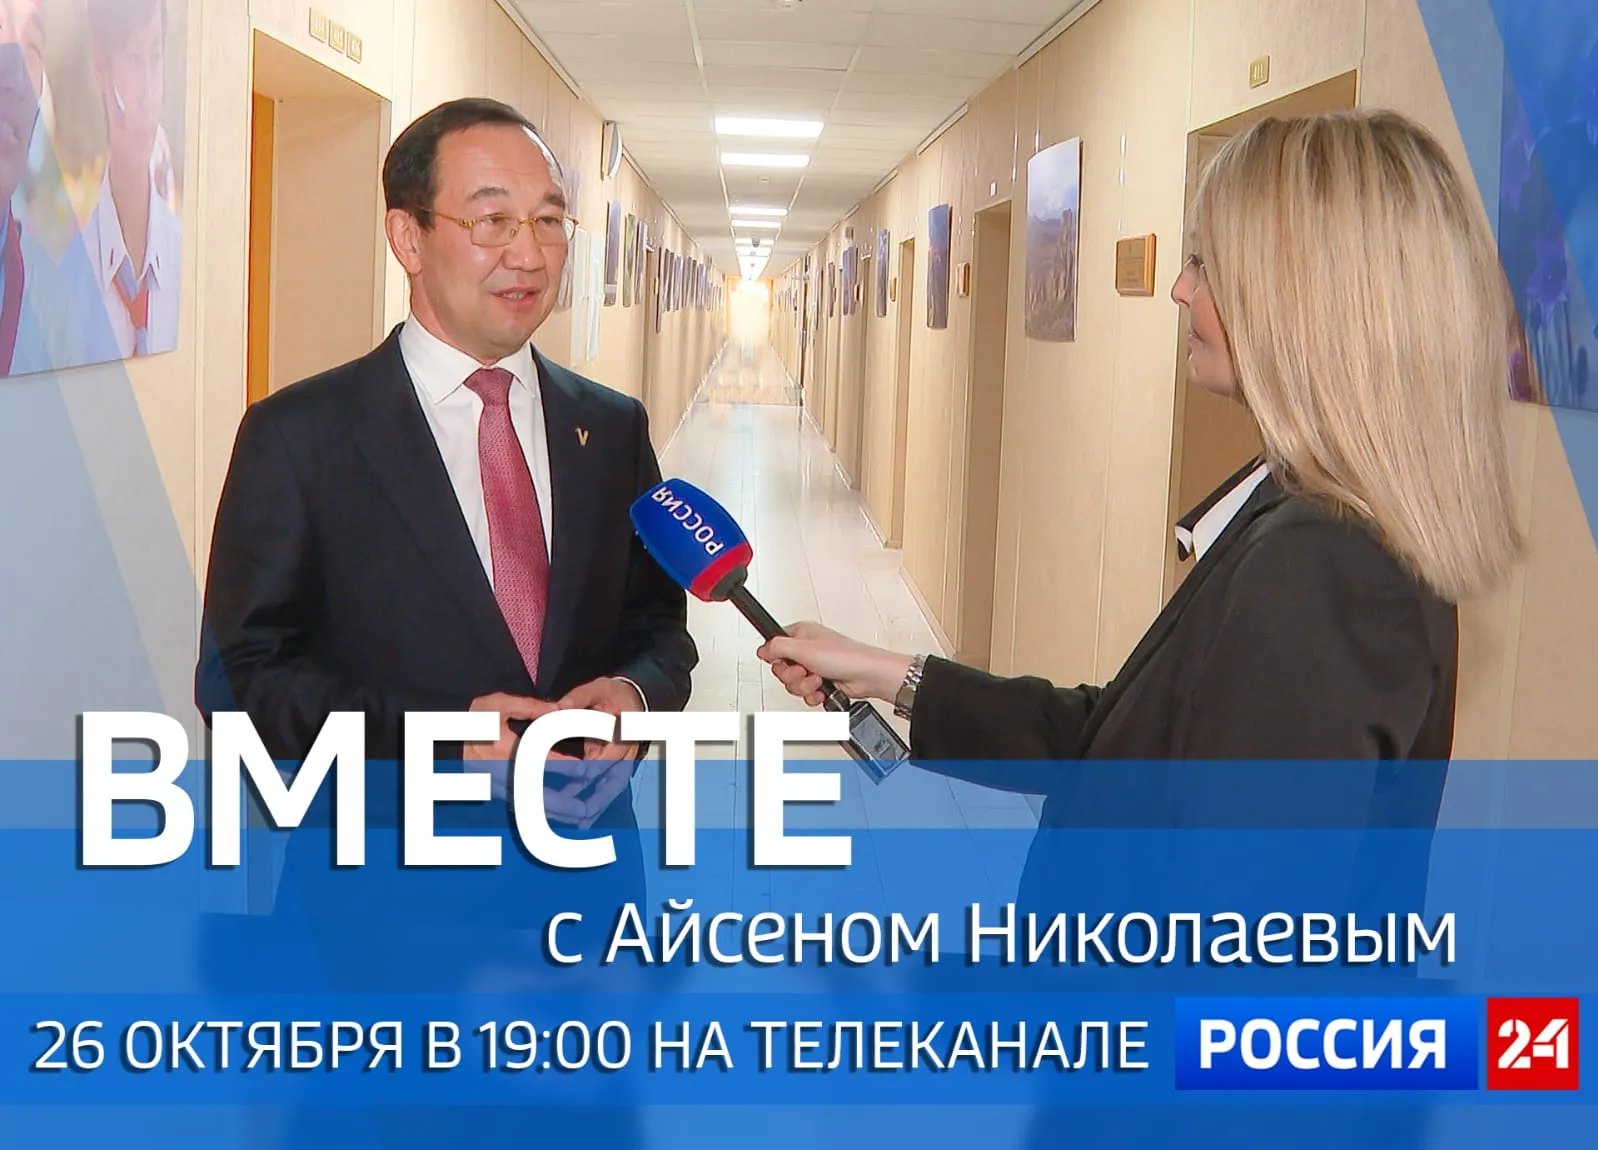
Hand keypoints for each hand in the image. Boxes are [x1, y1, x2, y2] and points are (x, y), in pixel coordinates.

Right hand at [462, 692, 587, 810]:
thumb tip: (558, 709)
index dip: (567, 768)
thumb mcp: (498, 704)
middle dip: (563, 803)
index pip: (543, 762)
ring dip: (555, 813)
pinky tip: (559, 817)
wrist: (447, 738)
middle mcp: (502, 774)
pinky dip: (541, 813)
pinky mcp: (496, 793)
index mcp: (505, 751)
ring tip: (580, 819)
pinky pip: (522, 807)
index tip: (587, 771)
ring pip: (530, 807)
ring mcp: (498, 787)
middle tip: (586, 808)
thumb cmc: (474, 719)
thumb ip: (529, 706)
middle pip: (537, 795)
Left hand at [556, 677, 646, 828]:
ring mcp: (624, 761)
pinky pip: (608, 787)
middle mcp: (626, 751)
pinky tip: (585, 818)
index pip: (605, 757)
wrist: (635, 698)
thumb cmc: (615, 694)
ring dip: (597, 806)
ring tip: (581, 823)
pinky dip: (598, 803)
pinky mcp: (617, 767)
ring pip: (612, 788)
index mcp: (622, 733)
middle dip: (597, 799)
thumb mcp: (599, 688)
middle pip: (614, 781)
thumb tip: (560, 707)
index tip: (572, 778)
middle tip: (581, 815)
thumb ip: (580, 698)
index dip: (588, 769)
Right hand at [756, 622, 912, 705]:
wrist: (867, 675)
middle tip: (804, 671)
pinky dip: (812, 695)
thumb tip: (762, 649)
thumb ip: (776, 647)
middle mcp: (807, 650)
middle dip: (792, 676)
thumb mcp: (803, 648)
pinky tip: (822, 689)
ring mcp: (814, 667)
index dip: (777, 658)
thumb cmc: (845, 656)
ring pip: (793, 684)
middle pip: (782, 669)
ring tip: (817, 680)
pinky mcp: (821, 683)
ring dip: (804, 686)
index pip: (775, 646)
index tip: (785, 661)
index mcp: (801, 634)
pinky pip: (806, 694)